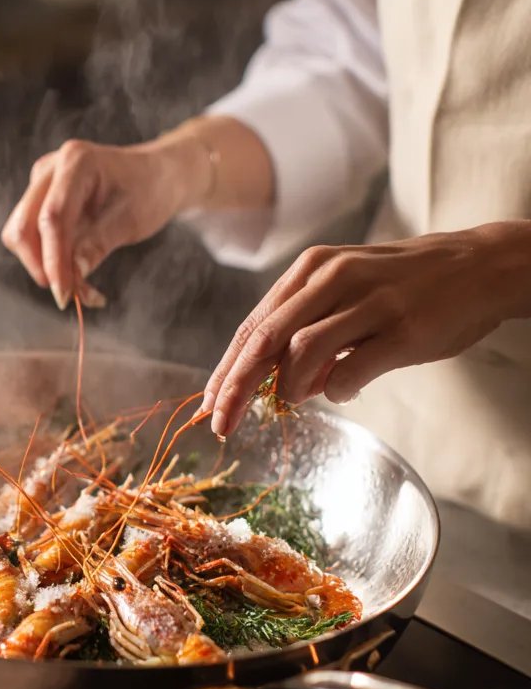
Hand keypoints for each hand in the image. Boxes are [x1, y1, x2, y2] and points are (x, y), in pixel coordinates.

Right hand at [1, 138, 194, 309]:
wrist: (155, 175)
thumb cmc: (149, 191)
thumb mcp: (131, 219)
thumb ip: (99, 244)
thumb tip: (73, 274)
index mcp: (76, 162)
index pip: (51, 217)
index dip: (53, 260)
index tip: (64, 294)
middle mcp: (50, 169)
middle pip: (23, 226)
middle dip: (41, 266)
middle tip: (70, 296)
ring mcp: (41, 184)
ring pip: (20, 235)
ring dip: (43, 267)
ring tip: (81, 289)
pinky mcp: (40, 201)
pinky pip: (32, 238)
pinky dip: (48, 262)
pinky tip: (76, 276)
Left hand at [201, 225, 528, 437]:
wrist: (479, 265)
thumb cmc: (403, 284)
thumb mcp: (343, 291)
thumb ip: (305, 327)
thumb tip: (273, 379)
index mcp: (311, 270)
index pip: (253, 326)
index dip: (226, 369)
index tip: (208, 405)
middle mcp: (334, 278)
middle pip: (264, 339)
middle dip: (236, 386)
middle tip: (221, 423)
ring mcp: (370, 301)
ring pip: (302, 349)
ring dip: (289, 386)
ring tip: (293, 401)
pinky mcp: (403, 327)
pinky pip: (354, 367)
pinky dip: (338, 389)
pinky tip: (341, 391)